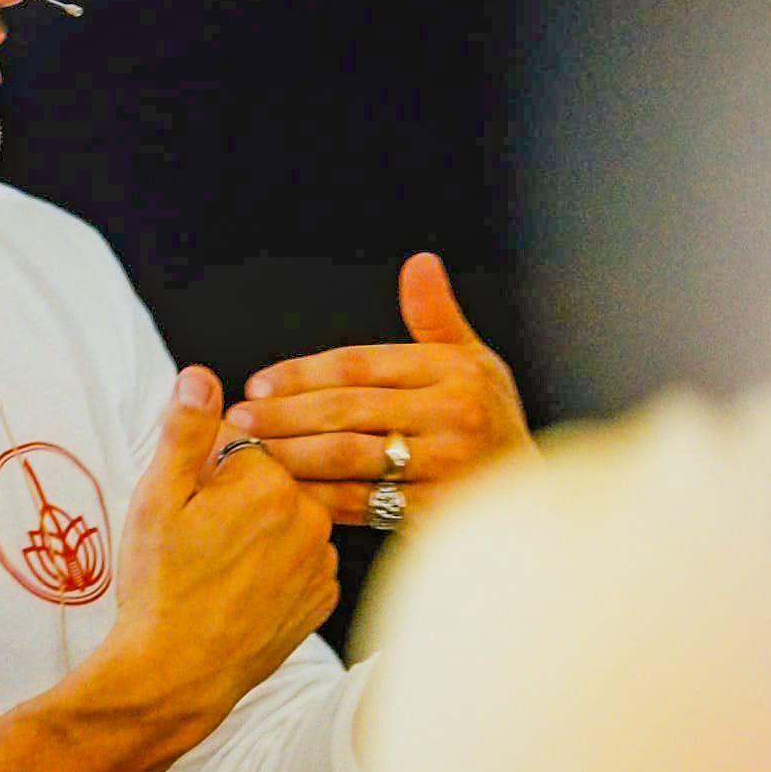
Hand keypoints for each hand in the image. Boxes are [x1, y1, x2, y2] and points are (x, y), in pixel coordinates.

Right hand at [108, 365, 339, 753]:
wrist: (176, 674)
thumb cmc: (160, 588)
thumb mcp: (156, 498)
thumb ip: (185, 431)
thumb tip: (201, 377)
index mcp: (267, 481)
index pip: (240, 441)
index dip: (204, 465)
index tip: (185, 500)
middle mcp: (308, 515)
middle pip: (269, 478)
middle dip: (236, 494)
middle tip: (197, 538)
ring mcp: (321, 561)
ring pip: (288, 519)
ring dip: (261, 529)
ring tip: (217, 567)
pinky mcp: (322, 599)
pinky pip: (302, 561)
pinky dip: (278, 566)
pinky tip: (242, 587)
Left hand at [219, 251, 529, 527]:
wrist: (532, 491)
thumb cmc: (490, 417)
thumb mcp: (472, 359)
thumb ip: (436, 315)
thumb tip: (420, 261)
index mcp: (452, 370)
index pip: (359, 365)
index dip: (302, 374)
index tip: (258, 384)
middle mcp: (452, 414)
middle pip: (348, 410)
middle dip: (285, 415)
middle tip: (237, 420)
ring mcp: (446, 465)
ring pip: (351, 457)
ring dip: (294, 456)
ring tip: (251, 455)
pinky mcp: (436, 510)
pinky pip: (366, 502)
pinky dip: (322, 498)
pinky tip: (289, 493)